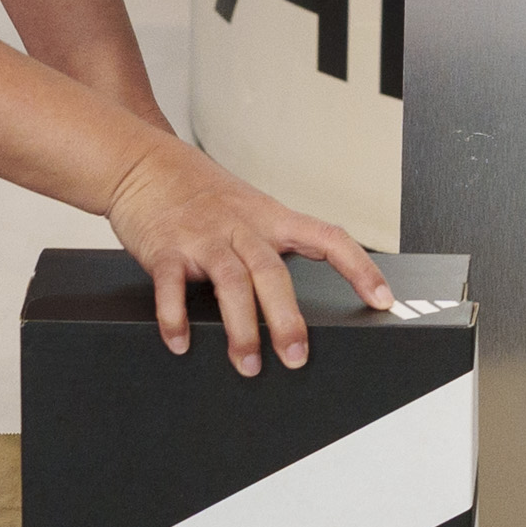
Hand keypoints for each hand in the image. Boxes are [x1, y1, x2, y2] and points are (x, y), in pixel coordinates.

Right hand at [101, 135, 392, 374]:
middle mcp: (241, 227)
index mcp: (271, 219)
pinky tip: (181, 342)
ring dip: (241, 328)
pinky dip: (175, 316)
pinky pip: (171, 285)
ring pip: (231, 282)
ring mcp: (203, 237)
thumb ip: (271, 247)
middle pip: (273, 273)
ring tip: (248, 364)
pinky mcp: (165, 248)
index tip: (382, 299)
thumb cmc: (201, 194)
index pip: (328, 238)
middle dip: (287, 319)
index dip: (359, 267)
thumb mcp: (249, 209)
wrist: (143, 162)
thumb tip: (294, 300)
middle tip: (297, 356)